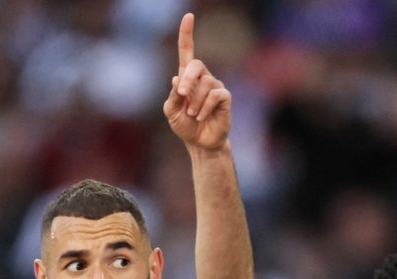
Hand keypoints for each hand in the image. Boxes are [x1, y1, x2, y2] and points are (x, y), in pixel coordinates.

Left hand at [163, 13, 230, 150]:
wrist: (200, 143)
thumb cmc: (185, 126)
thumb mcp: (171, 111)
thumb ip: (173, 96)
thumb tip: (177, 78)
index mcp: (187, 77)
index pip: (187, 51)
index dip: (187, 34)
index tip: (188, 16)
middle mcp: (203, 78)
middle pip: (196, 64)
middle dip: (187, 79)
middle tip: (182, 95)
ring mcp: (215, 87)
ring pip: (205, 84)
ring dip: (194, 102)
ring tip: (193, 115)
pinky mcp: (225, 98)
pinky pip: (215, 95)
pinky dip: (204, 107)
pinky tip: (201, 117)